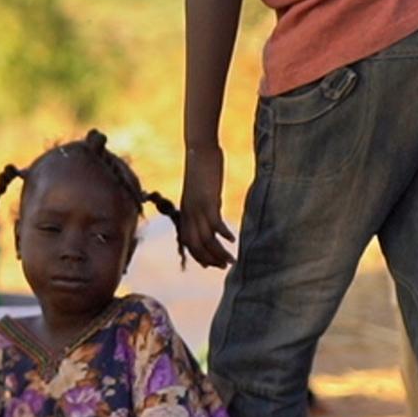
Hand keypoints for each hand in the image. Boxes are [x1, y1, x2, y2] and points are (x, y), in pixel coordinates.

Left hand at [180, 145, 235, 267]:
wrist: (199, 149)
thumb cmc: (201, 167)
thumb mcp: (200, 190)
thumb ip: (203, 203)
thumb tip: (212, 210)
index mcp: (186, 211)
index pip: (188, 241)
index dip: (197, 256)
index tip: (209, 265)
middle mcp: (189, 213)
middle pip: (195, 245)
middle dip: (208, 259)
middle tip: (223, 267)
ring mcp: (197, 207)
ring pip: (205, 239)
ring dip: (217, 252)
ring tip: (230, 260)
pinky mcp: (208, 200)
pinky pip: (214, 224)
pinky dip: (223, 234)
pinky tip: (232, 239)